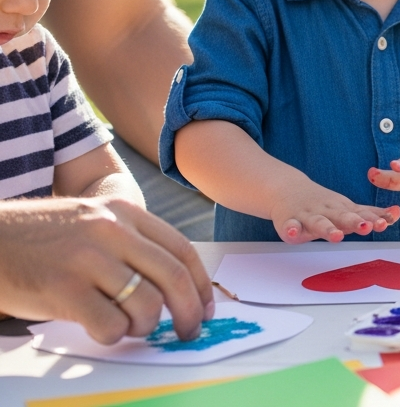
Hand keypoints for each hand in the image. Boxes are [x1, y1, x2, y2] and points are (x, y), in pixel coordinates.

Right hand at [0, 197, 213, 344]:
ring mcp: (88, 259)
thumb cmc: (44, 239)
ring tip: (131, 327)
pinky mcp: (65, 290)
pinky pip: (112, 325)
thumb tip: (177, 285)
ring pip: (146, 304)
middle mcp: (111, 231)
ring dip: (146, 326)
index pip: (181, 249)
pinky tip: (101, 329)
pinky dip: (115, 335)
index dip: (200, 284)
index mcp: (124, 212)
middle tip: (189, 332)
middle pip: (173, 277)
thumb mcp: (94, 222)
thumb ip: (132, 243)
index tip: (205, 307)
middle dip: (189, 312)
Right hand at [269, 179, 398, 243]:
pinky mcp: (289, 221)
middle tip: (367, 228)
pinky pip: (289, 226)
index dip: (373, 219)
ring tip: (337, 236)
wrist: (287, 189)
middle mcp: (328, 211)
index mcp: (343, 209)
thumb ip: (370, 214)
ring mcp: (308, 216)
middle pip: (343, 217)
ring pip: (319, 223)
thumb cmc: (323, 204)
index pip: (361, 214)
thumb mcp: (348, 207)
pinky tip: (293, 232)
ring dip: (328, 229)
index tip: (385, 223)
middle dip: (355, 223)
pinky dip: (291, 229)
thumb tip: (396, 214)